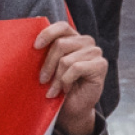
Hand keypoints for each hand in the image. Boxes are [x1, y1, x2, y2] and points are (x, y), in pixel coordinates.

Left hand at [33, 20, 107, 134]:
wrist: (72, 108)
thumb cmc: (58, 85)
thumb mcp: (49, 65)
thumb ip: (45, 49)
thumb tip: (33, 28)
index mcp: (73, 37)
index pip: (62, 26)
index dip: (48, 34)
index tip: (35, 47)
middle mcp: (86, 41)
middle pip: (60, 44)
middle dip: (48, 65)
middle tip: (42, 80)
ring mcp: (95, 52)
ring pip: (66, 60)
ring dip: (57, 78)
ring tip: (53, 89)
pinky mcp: (101, 65)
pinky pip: (76, 68)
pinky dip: (67, 81)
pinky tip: (67, 89)